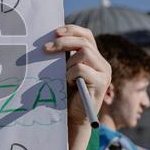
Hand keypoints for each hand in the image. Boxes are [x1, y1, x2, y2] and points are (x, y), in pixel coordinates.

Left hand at [44, 25, 110, 149]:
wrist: (73, 119)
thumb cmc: (65, 95)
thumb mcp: (64, 71)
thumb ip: (64, 57)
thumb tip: (49, 38)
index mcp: (94, 58)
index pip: (86, 35)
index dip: (71, 30)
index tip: (53, 31)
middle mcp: (102, 63)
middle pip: (85, 40)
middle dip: (63, 41)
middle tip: (46, 48)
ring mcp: (104, 73)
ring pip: (84, 53)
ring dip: (67, 62)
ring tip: (62, 76)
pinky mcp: (102, 83)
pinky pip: (81, 69)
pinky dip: (70, 74)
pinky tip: (68, 84)